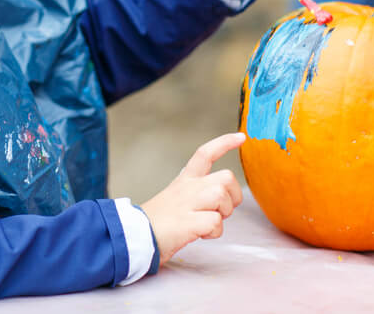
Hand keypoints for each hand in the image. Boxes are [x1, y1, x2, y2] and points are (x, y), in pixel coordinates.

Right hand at [139, 133, 245, 263]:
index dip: (224, 143)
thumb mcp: (175, 200)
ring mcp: (187, 203)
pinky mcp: (187, 222)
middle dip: (233, 196)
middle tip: (221, 211)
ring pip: (221, 195)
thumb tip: (219, 199)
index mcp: (183, 181)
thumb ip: (196, 195)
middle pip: (225, 177)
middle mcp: (187, 188)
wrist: (133, 236)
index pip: (205, 153)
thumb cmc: (157, 223)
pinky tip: (200, 235)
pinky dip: (213, 233)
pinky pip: (215, 222)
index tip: (240, 137)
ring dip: (223, 213)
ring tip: (208, 223)